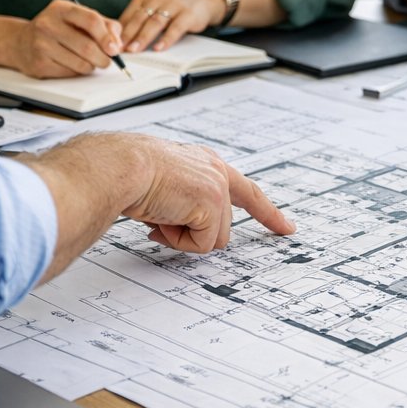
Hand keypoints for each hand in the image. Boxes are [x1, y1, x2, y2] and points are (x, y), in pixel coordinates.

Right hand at [10, 0, 124, 77]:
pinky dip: (77, 72)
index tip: (115, 49)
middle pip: (87, 46)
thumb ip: (104, 25)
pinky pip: (69, 73)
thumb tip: (118, 43)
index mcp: (61, 8)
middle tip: (107, 61)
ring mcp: (41, 44)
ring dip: (92, 66)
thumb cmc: (58, 29)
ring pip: (80, 63)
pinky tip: (72, 64)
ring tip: (89, 62)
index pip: (91, 20)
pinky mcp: (38, 63)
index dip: (107, 37)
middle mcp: (48, 24)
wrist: (21, 42)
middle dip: (103, 58)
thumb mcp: (79, 18)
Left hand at [119, 0, 224, 52]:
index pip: (129, 14)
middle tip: (119, 49)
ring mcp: (174, 4)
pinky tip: (159, 48)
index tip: (111, 44)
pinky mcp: (188, 14)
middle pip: (140, 18)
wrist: (203, 0)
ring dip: (143, 37)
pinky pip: (175, 28)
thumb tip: (118, 40)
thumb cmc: (173, 9)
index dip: (119, 30)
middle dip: (128, 35)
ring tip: (134, 50)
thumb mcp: (153, 9)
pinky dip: (166, 39)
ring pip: (155, 22)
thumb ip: (138, 21)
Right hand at [126, 142, 295, 253]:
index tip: (286, 227)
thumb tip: (179, 226)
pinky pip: (201, 244)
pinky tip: (160, 220)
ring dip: (180, 236)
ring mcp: (218, 188)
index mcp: (206, 163)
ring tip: (157, 215)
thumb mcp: (164, 185)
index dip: (267, 212)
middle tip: (159, 221)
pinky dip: (178, 240)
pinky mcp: (211, 204)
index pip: (246, 191)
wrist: (120, 167)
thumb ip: (183, 201)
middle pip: (221, 227)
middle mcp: (217, 171)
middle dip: (191, 234)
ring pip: (212, 239)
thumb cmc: (128, 172)